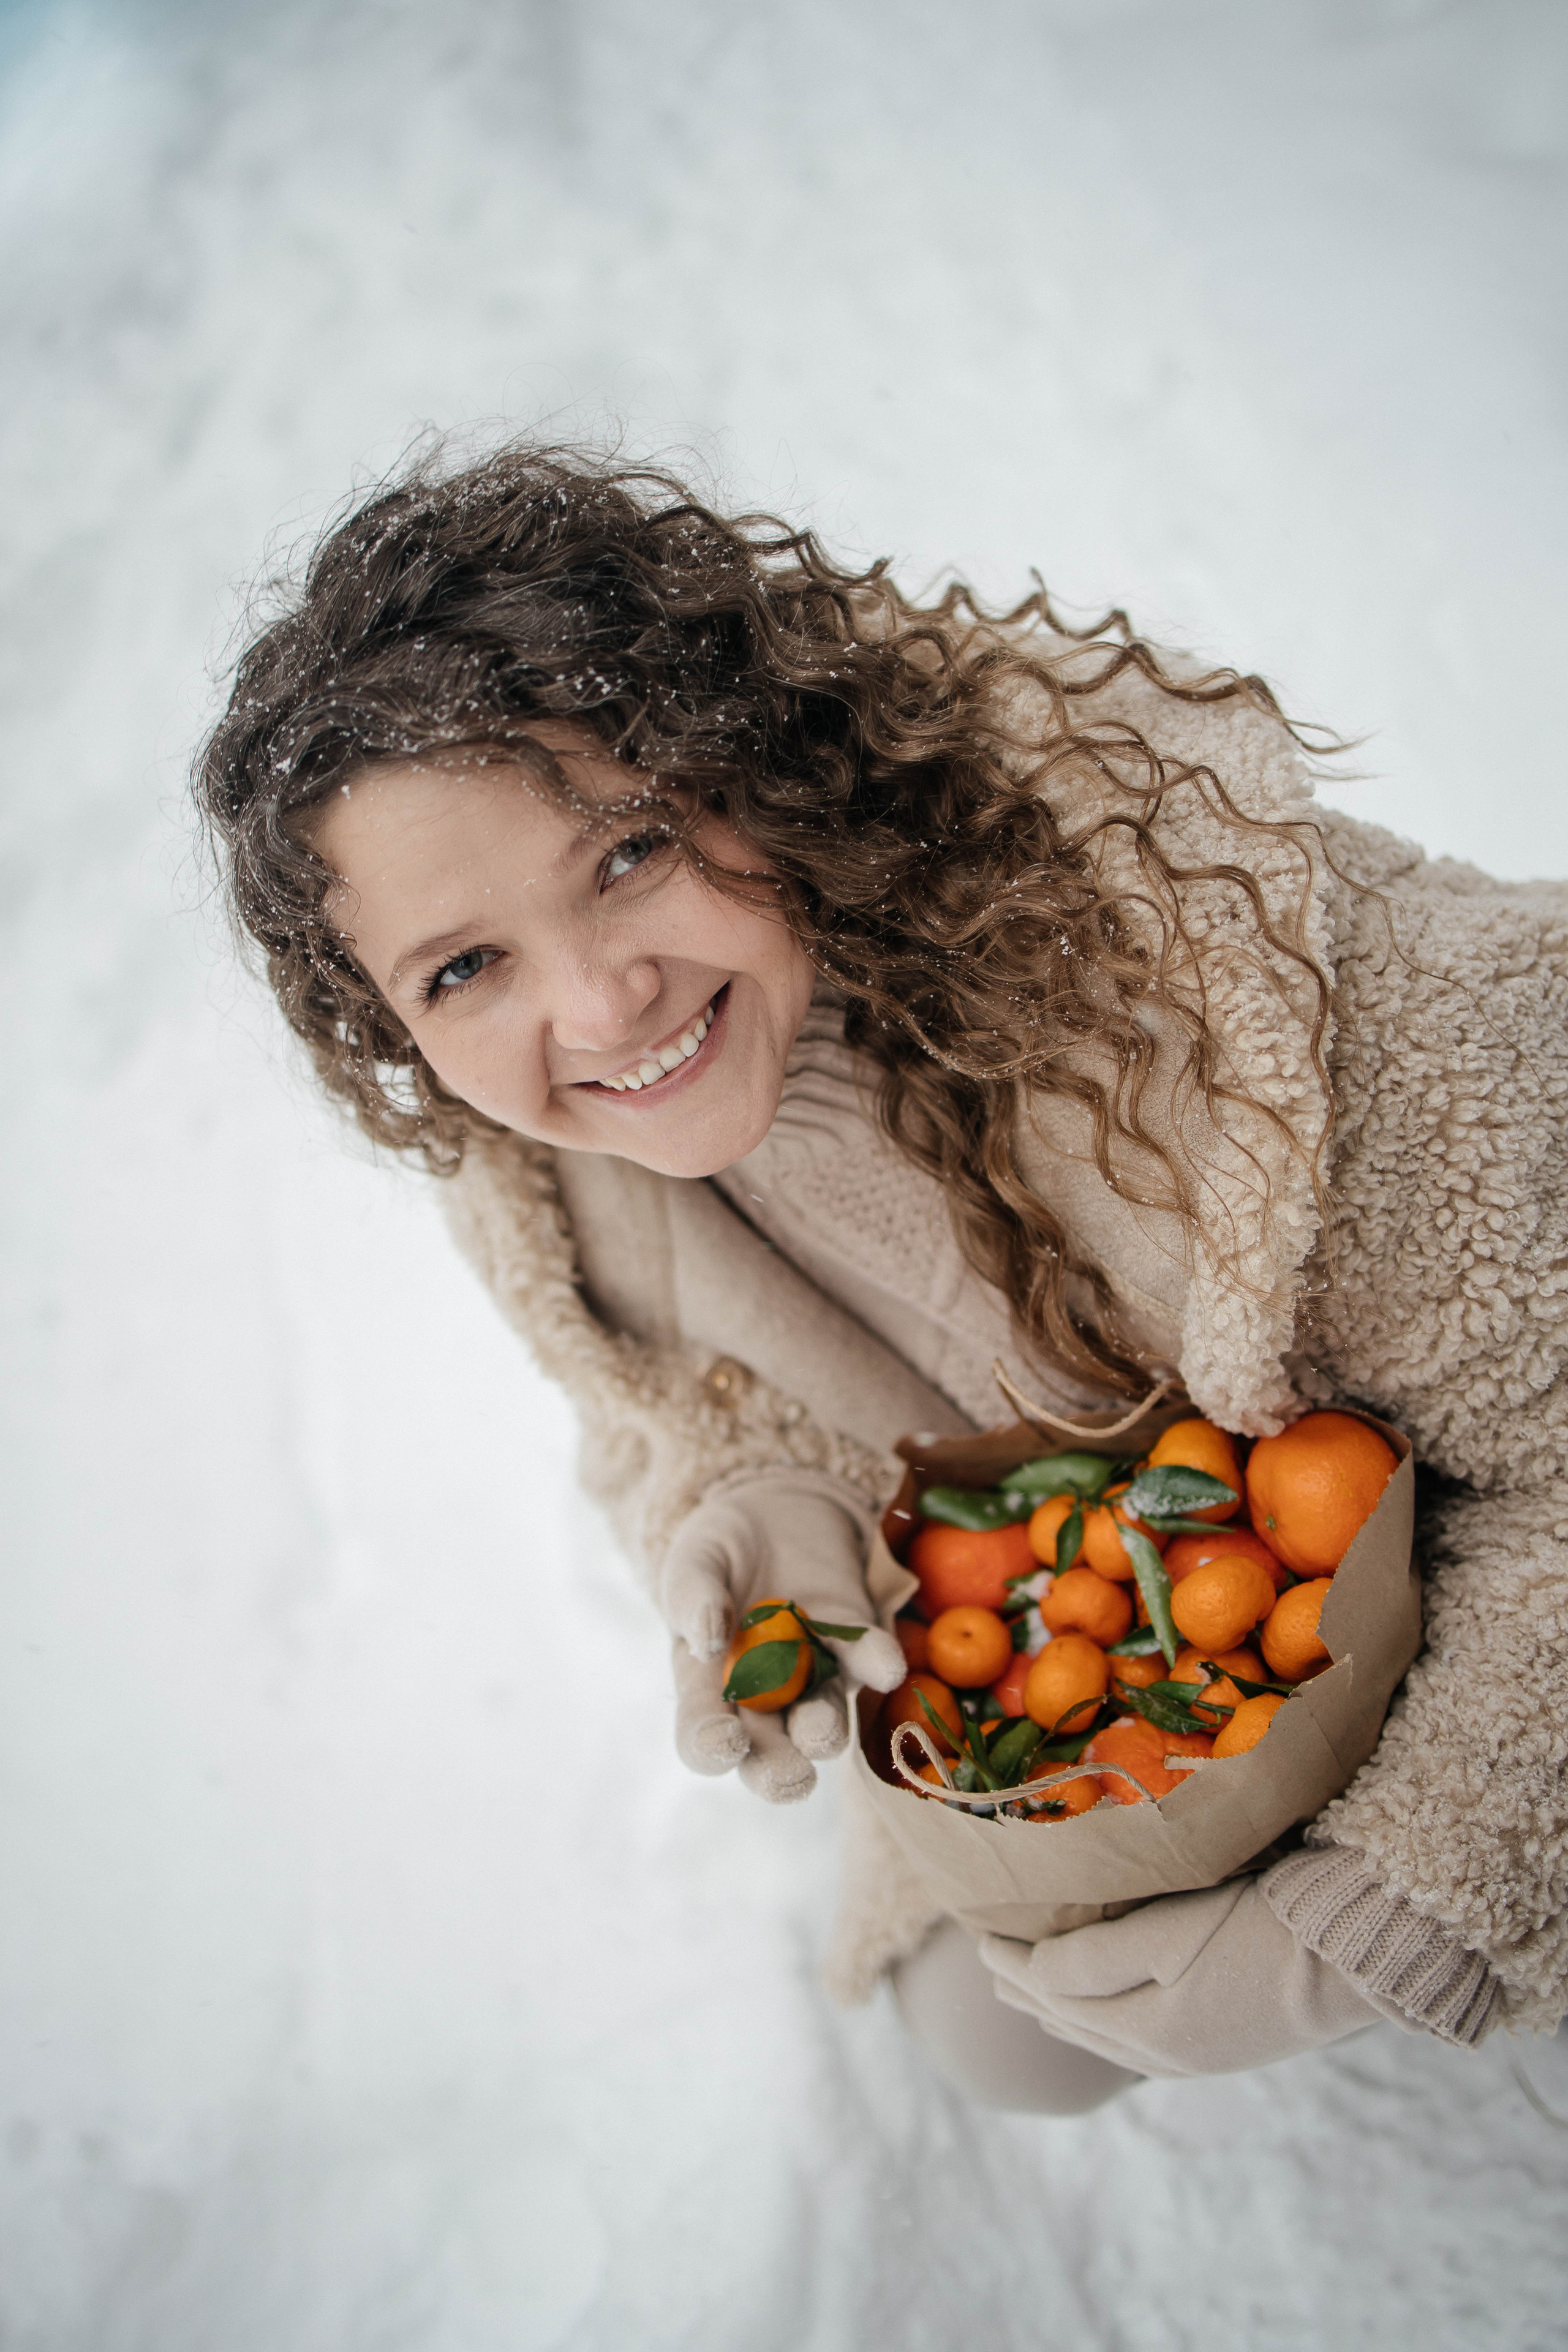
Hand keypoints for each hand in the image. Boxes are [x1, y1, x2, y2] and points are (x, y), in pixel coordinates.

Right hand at [658, 1469, 905, 1802]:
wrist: (778, 1505)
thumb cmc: (722, 1548)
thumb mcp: (695, 1559)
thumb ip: (692, 1595)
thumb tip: (705, 1640)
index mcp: (707, 1687)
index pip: (704, 1736)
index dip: (710, 1746)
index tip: (724, 1741)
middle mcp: (763, 1697)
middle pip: (770, 1753)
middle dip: (779, 1773)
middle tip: (791, 1779)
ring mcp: (814, 1675)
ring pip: (823, 1721)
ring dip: (825, 1730)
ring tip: (822, 1729)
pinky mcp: (855, 1643)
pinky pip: (868, 1661)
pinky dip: (877, 1664)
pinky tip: (886, 1667)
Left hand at [978, 1879, 1382, 2077]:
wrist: (1355, 1956)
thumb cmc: (1258, 1929)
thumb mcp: (1167, 1935)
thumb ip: (1094, 1960)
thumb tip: (1031, 1975)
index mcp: (1144, 2030)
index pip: (1054, 1993)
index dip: (1013, 1964)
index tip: (976, 1938)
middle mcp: (1166, 2053)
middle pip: (1076, 2022)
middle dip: (1030, 1992)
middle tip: (992, 1968)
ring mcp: (1201, 2053)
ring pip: (1108, 2036)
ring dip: (1065, 2012)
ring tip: (1036, 1996)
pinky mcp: (1230, 2040)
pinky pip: (1143, 2040)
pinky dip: (1108, 2023)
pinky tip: (1111, 2013)